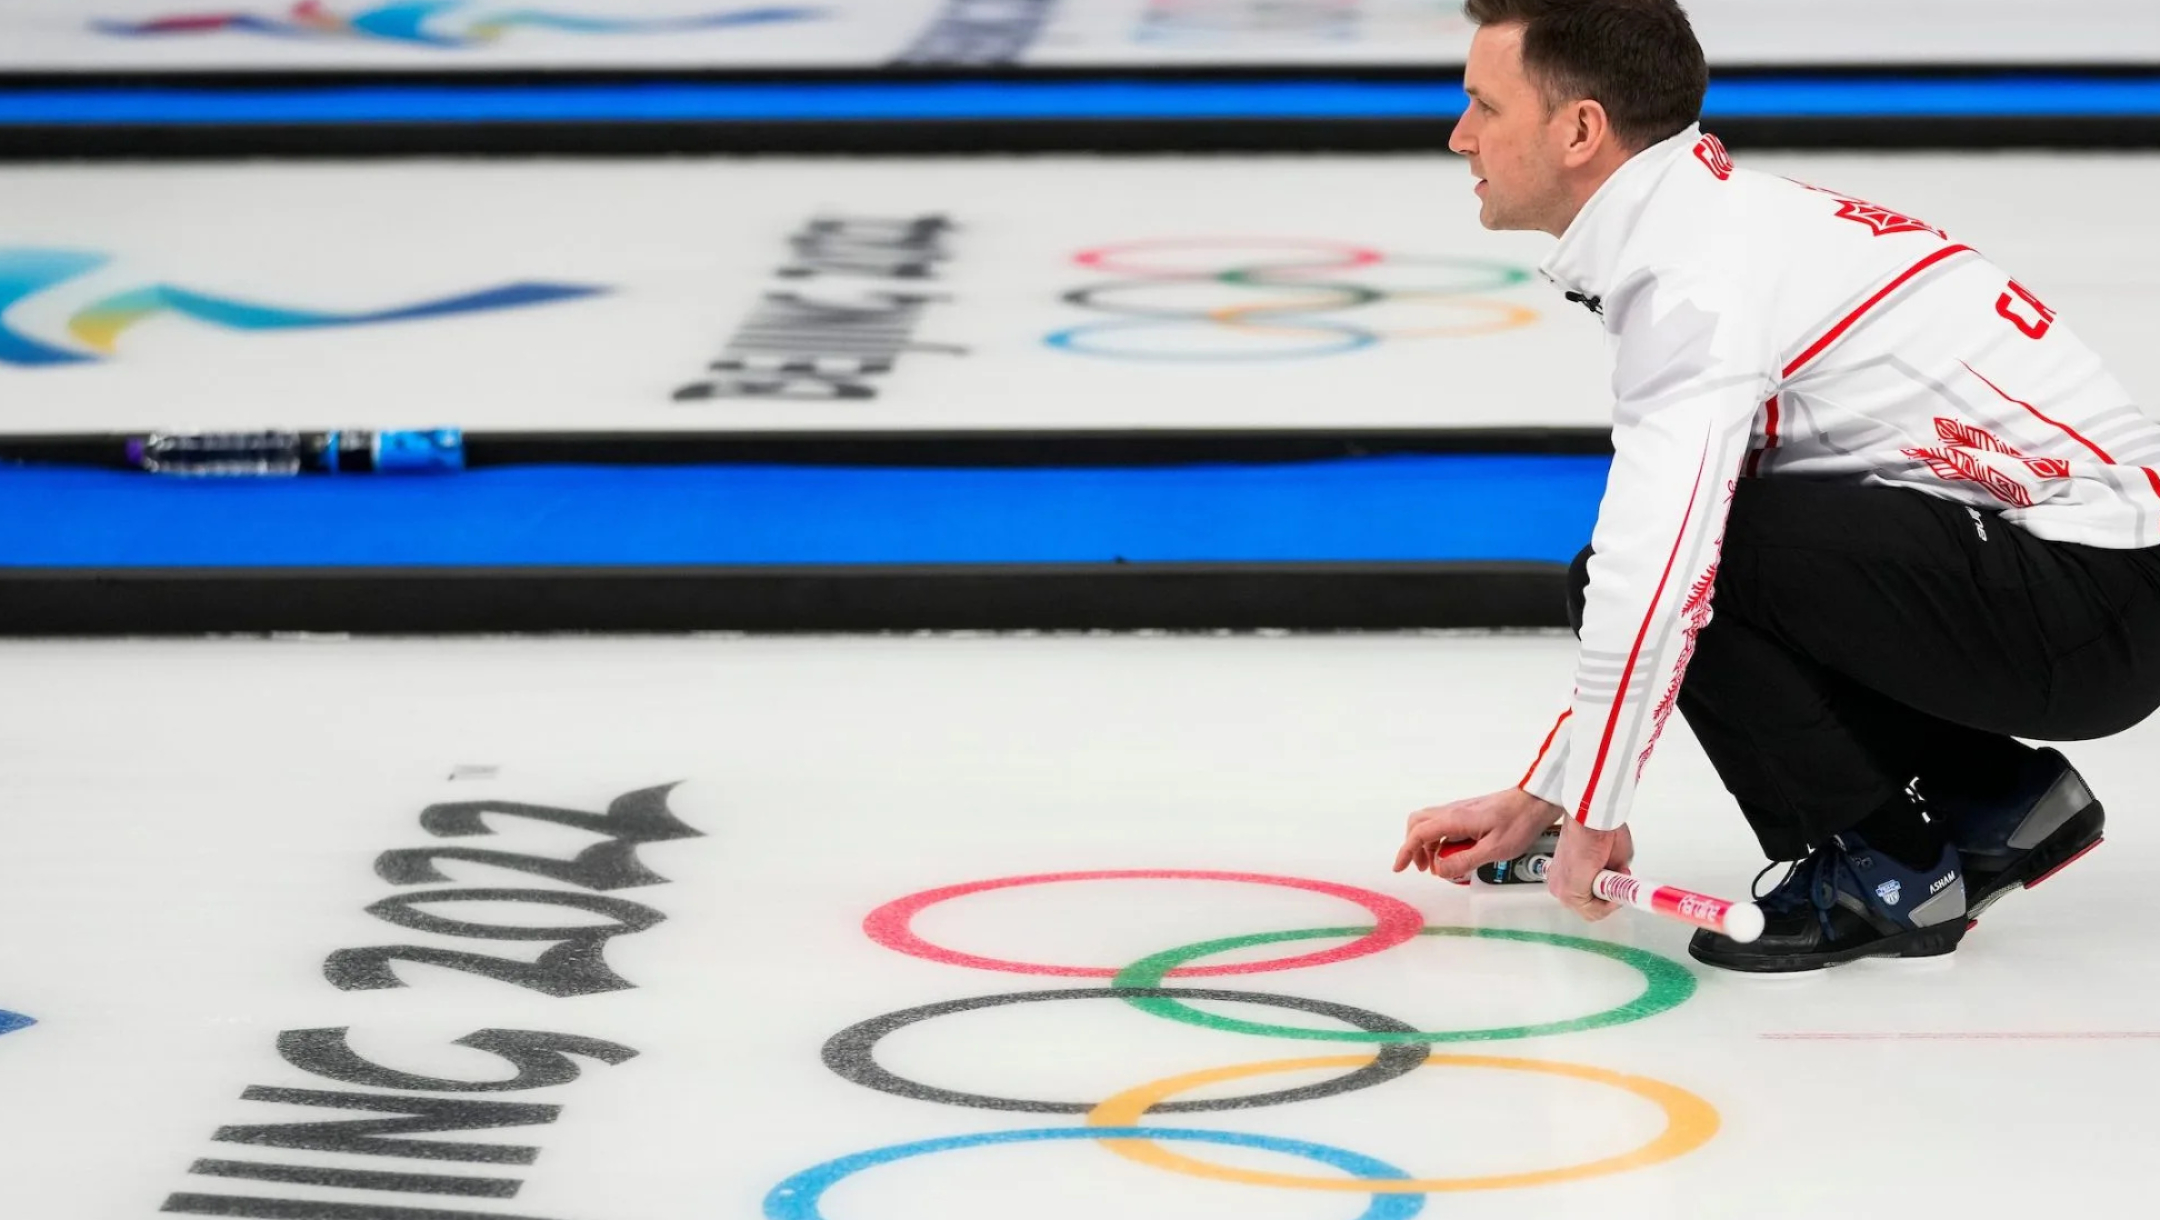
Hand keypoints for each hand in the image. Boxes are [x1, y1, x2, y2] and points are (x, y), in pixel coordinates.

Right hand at [1393, 788, 1562, 882]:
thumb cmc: (1519, 823)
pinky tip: (1452, 853)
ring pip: (1429, 823)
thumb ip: (1464, 861)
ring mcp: (1460, 810)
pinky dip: (1439, 839)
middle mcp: (1453, 811)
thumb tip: (1439, 870)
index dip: (1406, 851)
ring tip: (1437, 865)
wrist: (1535, 801)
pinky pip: (1444, 824)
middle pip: (1418, 823)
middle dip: (1413, 846)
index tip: (1399, 867)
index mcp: (1455, 819)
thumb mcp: (1494, 850)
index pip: (1419, 833)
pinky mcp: (1468, 812)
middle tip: (1420, 867)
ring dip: (1426, 844)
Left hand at [1545, 819, 1635, 921]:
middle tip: (1619, 880)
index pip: (1587, 896)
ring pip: (1592, 910)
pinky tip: (1613, 884)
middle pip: (1589, 905)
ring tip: (1616, 879)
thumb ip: (1611, 872)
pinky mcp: (1569, 893)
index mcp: (1565, 873)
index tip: (1618, 881)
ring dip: (1610, 898)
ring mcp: (1562, 890)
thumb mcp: (1610, 856)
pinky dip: (1610, 903)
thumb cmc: (1599, 827)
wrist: (1591, 817)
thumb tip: (1617, 878)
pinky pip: (1594, 911)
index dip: (1608, 890)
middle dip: (1610, 895)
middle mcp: (1559, 883)